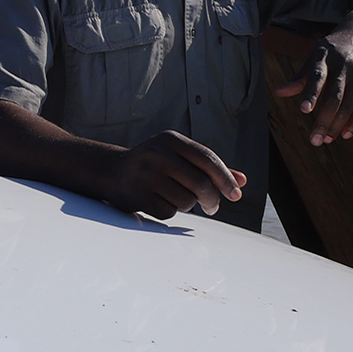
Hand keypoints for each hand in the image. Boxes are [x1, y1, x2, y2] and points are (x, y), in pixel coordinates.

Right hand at [101, 130, 245, 219]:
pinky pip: (169, 212)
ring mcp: (145, 175)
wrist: (110, 172)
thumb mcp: (179, 157)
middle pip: (200, 183)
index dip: (225, 178)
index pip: (207, 158)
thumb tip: (242, 181)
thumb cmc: (154, 165)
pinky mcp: (137, 195)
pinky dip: (170, 211)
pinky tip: (160, 202)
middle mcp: (157, 153)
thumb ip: (208, 167)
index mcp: (170, 140)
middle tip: (212, 207)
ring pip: (187, 200)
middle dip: (212, 199)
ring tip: (177, 198)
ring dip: (188, 204)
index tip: (236, 195)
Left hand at [273, 17, 352, 145]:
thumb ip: (300, 77)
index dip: (311, 93)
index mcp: (324, 57)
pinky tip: (346, 134)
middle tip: (314, 141)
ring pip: (350, 105)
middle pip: (334, 97)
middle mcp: (343, 66)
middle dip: (324, 121)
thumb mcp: (316, 56)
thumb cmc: (333, 48)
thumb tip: (278, 92)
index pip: (317, 77)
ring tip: (326, 139)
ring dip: (338, 125)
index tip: (304, 110)